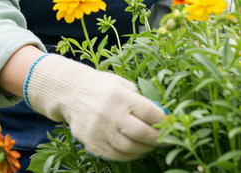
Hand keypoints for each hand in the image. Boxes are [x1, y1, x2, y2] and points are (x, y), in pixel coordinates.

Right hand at [24, 53, 165, 160]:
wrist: (71, 93)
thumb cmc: (102, 87)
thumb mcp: (123, 84)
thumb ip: (141, 99)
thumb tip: (162, 116)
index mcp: (120, 97)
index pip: (150, 113)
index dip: (163, 121)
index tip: (169, 124)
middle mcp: (109, 115)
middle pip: (142, 134)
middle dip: (158, 138)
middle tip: (165, 138)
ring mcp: (100, 131)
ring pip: (130, 148)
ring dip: (145, 149)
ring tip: (151, 144)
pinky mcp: (92, 144)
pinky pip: (116, 156)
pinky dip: (130, 155)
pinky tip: (136, 149)